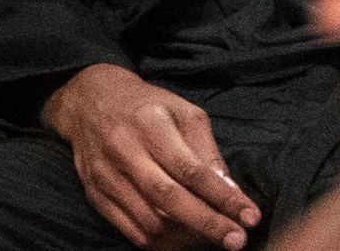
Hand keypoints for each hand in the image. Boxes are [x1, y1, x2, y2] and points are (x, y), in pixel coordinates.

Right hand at [40, 63, 261, 249]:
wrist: (90, 102)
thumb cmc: (146, 106)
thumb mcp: (183, 113)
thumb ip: (207, 152)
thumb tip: (232, 194)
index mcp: (149, 123)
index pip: (190, 169)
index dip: (222, 197)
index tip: (250, 216)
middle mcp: (124, 149)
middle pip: (168, 198)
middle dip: (208, 224)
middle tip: (237, 240)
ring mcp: (105, 176)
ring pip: (151, 222)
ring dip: (187, 236)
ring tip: (210, 234)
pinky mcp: (96, 196)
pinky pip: (133, 232)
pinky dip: (163, 242)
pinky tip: (182, 236)